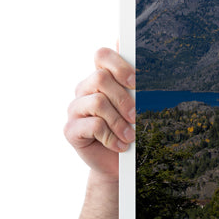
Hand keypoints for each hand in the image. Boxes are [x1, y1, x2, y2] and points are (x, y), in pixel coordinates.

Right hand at [64, 48, 135, 179]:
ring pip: (98, 102)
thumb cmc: (131, 129)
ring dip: (119, 121)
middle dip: (123, 98)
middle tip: (136, 116)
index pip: (102, 55)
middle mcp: (85, 90)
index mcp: (101, 78)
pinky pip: (93, 125)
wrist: (119, 162)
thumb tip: (148, 66)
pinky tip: (120, 145)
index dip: (119, 65)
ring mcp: (75, 109)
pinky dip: (111, 136)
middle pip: (100, 78)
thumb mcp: (138, 106)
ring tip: (131, 136)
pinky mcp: (71, 129)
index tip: (136, 82)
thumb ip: (138, 86)